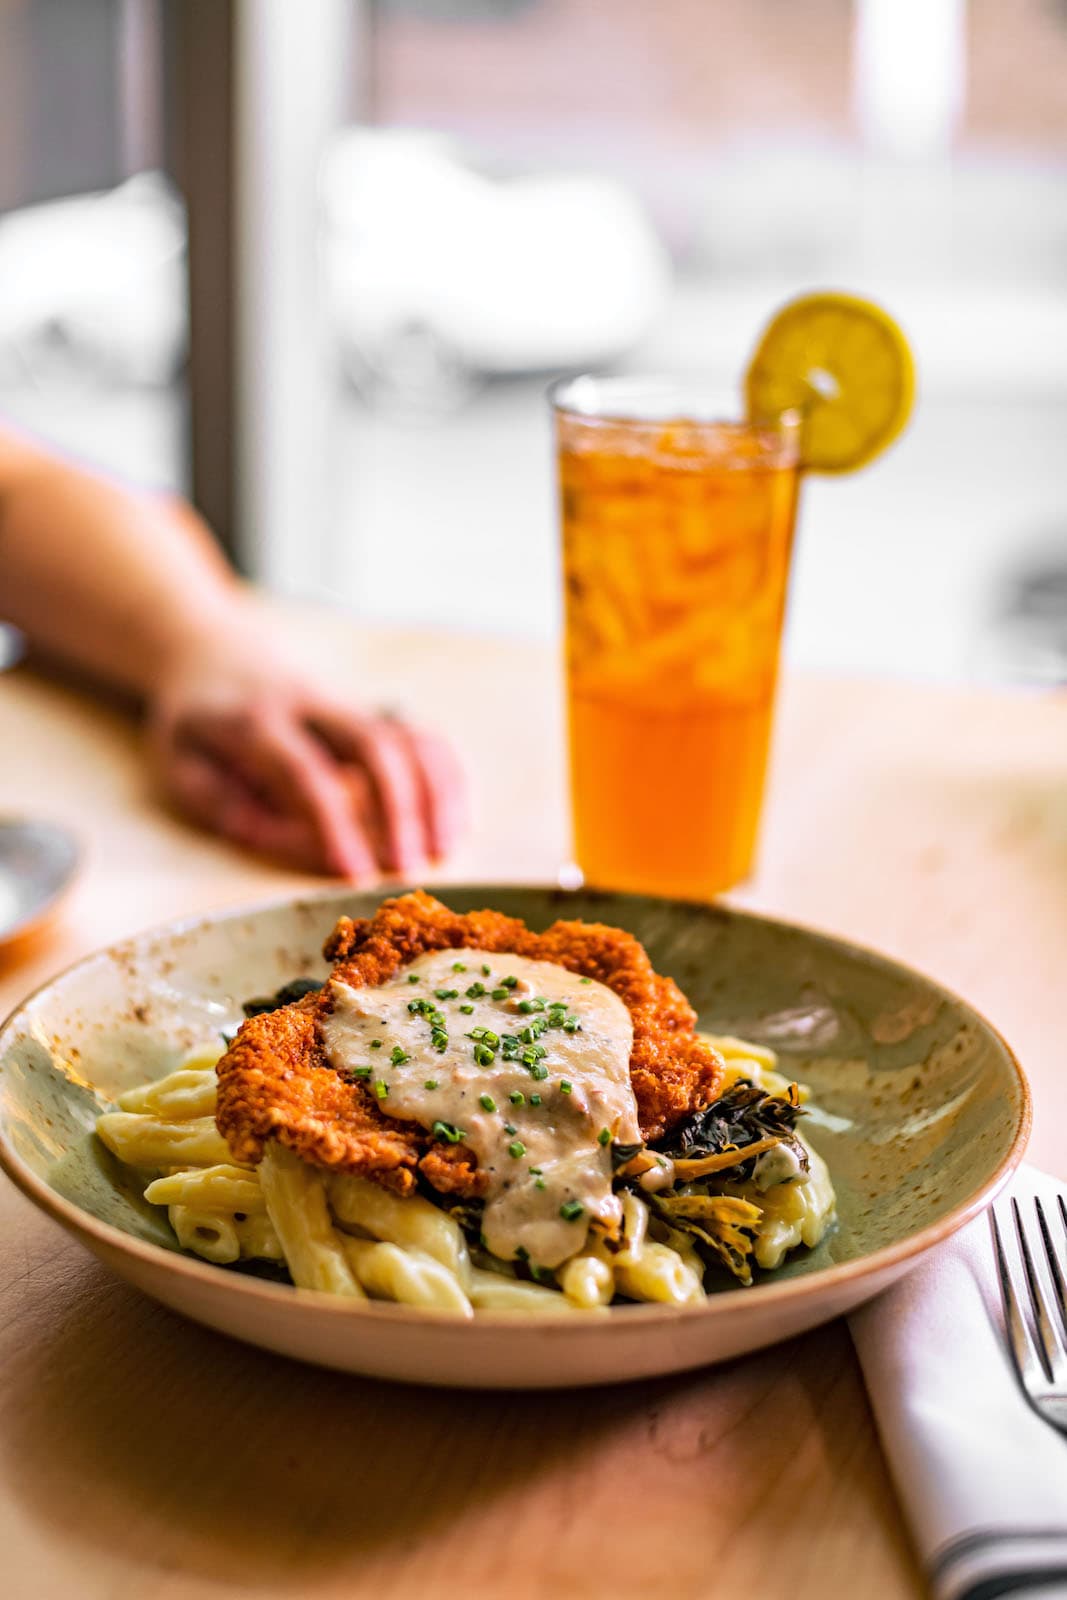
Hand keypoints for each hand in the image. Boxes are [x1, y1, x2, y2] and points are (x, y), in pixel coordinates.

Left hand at [148, 626, 463, 877]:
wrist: (217, 656)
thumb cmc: (198, 725)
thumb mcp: (180, 764)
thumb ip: (221, 803)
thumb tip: (271, 839)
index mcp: (256, 722)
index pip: (304, 772)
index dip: (334, 825)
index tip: (356, 874)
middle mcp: (312, 707)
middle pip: (372, 745)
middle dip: (399, 809)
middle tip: (408, 867)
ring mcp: (349, 705)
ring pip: (408, 737)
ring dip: (434, 793)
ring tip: (443, 849)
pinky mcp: (373, 711)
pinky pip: (424, 735)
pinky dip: (448, 776)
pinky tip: (457, 821)